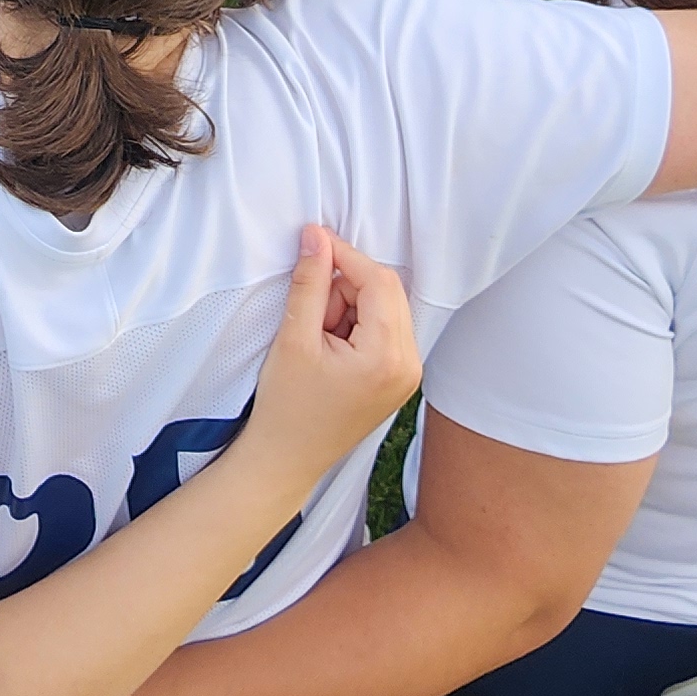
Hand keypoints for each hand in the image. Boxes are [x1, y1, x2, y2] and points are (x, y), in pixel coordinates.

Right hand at [243, 227, 422, 477]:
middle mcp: (410, 366)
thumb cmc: (286, 407)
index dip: (345, 255)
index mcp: (387, 358)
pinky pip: (385, 330)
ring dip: (350, 306)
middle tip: (310, 312)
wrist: (286, 459)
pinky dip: (357, 325)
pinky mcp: (400, 379)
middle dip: (346, 287)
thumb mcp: (294, 338)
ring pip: (385, 308)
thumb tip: (316, 236)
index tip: (313, 240)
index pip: (378, 282)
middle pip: (387, 292)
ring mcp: (409, 375)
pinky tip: (330, 347)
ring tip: (317, 337)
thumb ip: (310, 282)